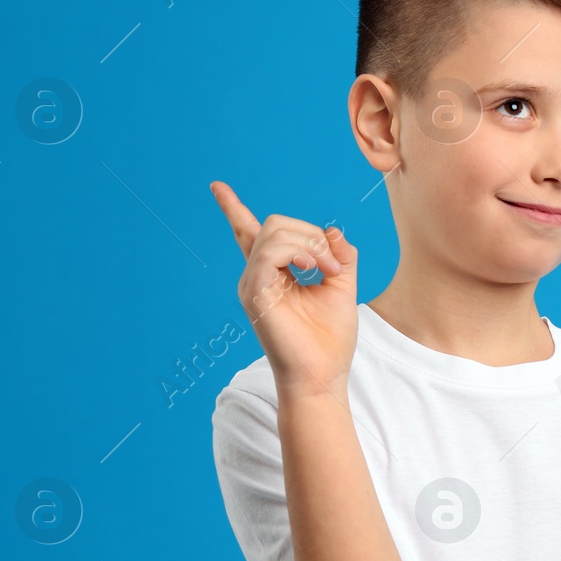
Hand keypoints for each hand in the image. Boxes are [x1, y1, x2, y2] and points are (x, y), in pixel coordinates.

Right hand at [210, 181, 357, 400]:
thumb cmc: (331, 337)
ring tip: (327, 270)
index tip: (216, 186)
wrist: (323, 374)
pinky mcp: (255, 293)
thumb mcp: (343, 285)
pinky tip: (315, 270)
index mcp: (273, 273)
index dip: (232, 209)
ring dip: (311, 244)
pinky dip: (300, 253)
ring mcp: (252, 283)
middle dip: (311, 234)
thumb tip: (333, 230)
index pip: (247, 233)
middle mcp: (256, 275)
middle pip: (276, 224)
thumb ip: (339, 254)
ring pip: (275, 233)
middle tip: (333, 265)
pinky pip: (271, 253)